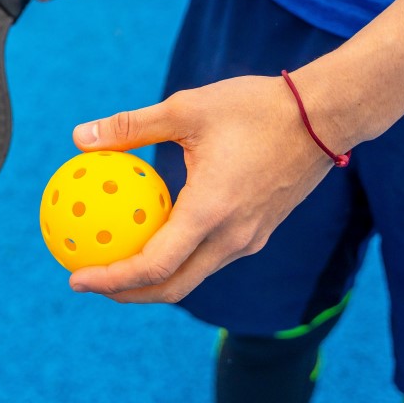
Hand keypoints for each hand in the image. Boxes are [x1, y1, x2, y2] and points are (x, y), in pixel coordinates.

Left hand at [66, 75, 336, 302]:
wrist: (327, 116)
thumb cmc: (255, 107)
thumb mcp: (186, 109)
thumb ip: (131, 127)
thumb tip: (80, 137)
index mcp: (211, 212)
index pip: (154, 266)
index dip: (112, 280)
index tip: (76, 278)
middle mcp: (232, 238)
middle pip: (172, 287)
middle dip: (126, 294)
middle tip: (87, 282)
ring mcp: (249, 240)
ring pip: (192, 276)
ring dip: (152, 281)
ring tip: (114, 266)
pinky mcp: (258, 233)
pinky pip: (209, 258)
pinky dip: (176, 260)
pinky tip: (153, 238)